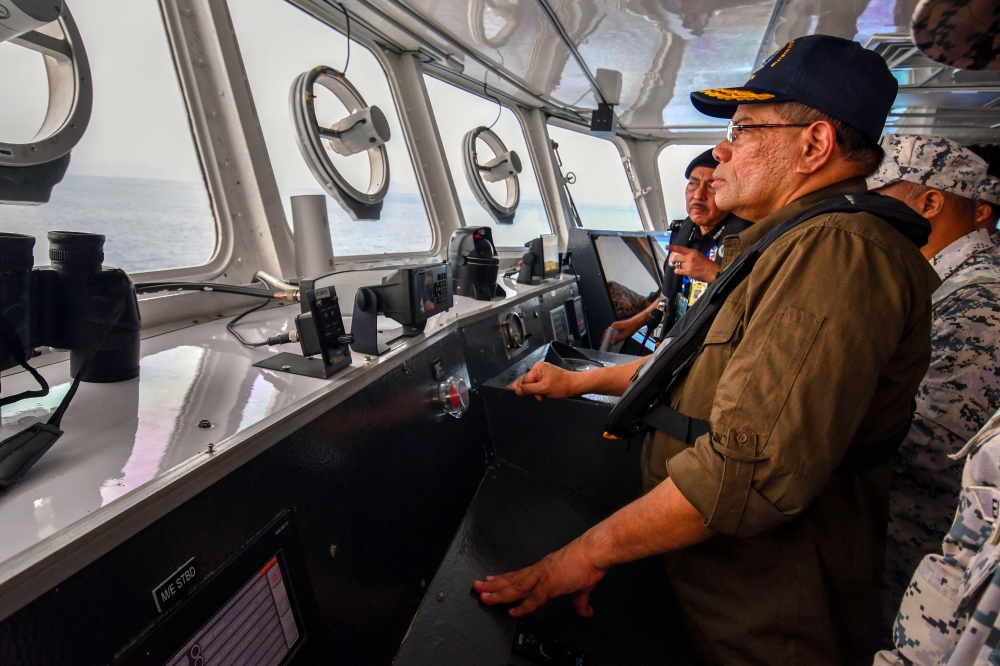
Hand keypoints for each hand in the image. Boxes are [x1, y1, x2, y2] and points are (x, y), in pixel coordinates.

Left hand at [473, 538, 606, 616]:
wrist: (593, 552)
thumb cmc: (587, 562)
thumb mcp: (581, 586)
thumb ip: (580, 601)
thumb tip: (585, 610)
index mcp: (544, 568)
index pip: (519, 575)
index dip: (504, 579)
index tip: (491, 580)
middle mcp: (539, 571)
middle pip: (511, 579)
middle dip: (493, 584)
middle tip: (477, 586)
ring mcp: (542, 577)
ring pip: (515, 587)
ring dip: (499, 593)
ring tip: (484, 596)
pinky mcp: (550, 584)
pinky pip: (533, 598)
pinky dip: (522, 606)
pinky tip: (513, 612)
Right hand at [510, 362, 578, 400]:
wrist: (575, 386)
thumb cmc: (561, 386)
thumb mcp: (544, 388)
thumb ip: (529, 389)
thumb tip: (516, 391)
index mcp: (537, 368)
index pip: (524, 380)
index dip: (527, 390)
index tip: (533, 397)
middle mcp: (539, 368)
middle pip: (528, 382)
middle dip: (532, 391)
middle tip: (539, 398)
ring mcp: (543, 373)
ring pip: (533, 384)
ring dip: (536, 392)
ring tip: (542, 397)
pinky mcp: (547, 378)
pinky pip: (538, 384)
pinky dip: (539, 391)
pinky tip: (542, 395)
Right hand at [607, 315, 642, 344]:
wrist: (638, 321)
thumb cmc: (632, 327)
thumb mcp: (625, 334)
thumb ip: (618, 338)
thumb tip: (611, 342)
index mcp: (614, 326)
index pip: (606, 332)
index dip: (604, 337)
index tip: (602, 342)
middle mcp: (614, 325)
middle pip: (608, 332)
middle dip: (606, 338)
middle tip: (605, 344)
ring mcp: (617, 326)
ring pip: (611, 332)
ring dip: (610, 337)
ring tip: (609, 343)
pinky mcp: (619, 327)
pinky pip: (614, 332)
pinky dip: (613, 336)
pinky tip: (614, 340)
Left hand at [666, 245, 720, 282]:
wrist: (711, 271)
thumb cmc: (706, 263)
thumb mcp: (698, 254)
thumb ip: (690, 254)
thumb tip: (681, 254)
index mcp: (692, 252)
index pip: (680, 249)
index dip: (673, 247)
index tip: (667, 247)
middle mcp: (689, 258)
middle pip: (676, 257)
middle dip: (674, 259)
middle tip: (674, 261)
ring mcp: (688, 265)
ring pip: (677, 264)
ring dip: (678, 266)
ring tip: (682, 267)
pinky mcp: (687, 272)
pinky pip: (677, 271)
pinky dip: (677, 271)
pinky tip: (680, 271)